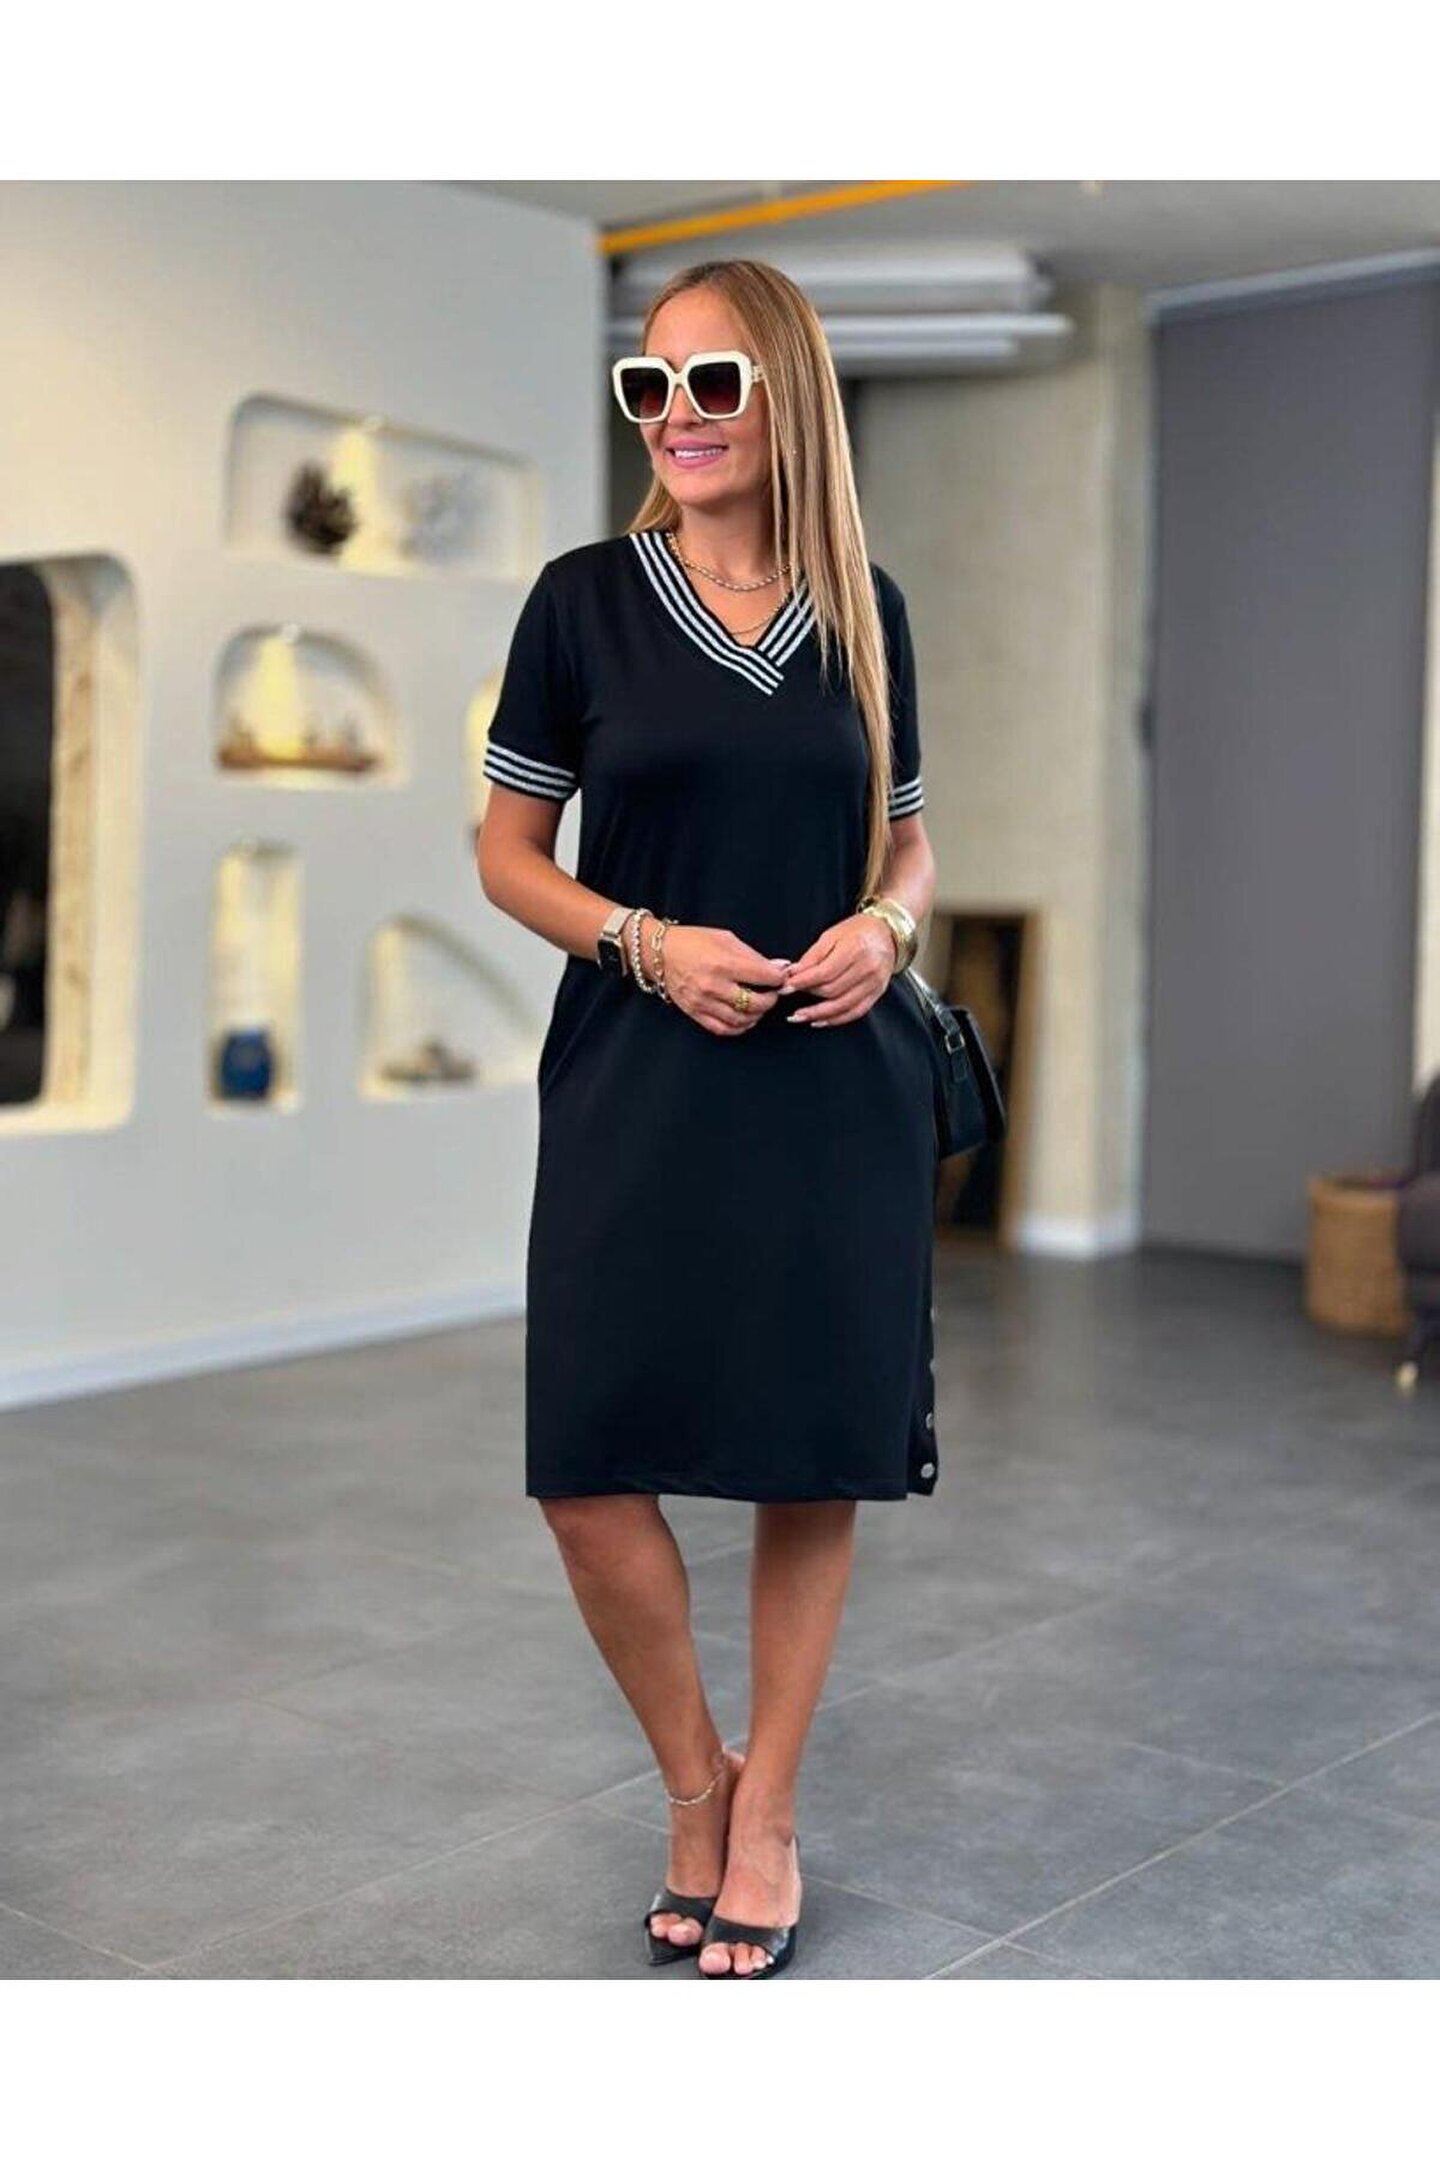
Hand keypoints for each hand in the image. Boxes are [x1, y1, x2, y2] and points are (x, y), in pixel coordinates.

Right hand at [656, 925, 792, 1037]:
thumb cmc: (693, 942)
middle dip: (771, 999)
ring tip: (759, 1005)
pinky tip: (745, 1018)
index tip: (780, 977)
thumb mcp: (726, 939)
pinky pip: (723, 1029)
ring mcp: (703, 1002)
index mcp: (722, 963)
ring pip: (741, 1019)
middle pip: (755, 1003)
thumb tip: (779, 967)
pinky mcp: (695, 1013)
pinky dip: (739, 1027)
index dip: (778, 978)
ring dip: (757, 1014)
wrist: (660, 953)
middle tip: (772, 993)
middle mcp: (713, 985)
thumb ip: (753, 956)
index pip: (763, 976)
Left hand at [778, 913, 895, 1025]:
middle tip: (789, 996)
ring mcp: (874, 983)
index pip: (824, 972)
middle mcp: (867, 968)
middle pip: (832, 990)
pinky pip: (855, 1012)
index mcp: (855, 949)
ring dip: (818, 1014)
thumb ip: (812, 956)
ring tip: (798, 1016)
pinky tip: (819, 1021)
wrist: (887, 933)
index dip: (802, 982)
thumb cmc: (857, 931)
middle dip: (808, 995)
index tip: (785, 987)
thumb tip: (792, 974)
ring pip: (842, 1005)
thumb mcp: (831, 935)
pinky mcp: (877, 993)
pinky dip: (836, 1019)